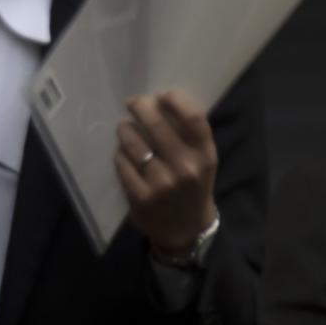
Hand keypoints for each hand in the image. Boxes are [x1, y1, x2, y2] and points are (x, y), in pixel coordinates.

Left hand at [114, 91, 218, 256]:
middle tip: (133, 102)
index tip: (161, 95)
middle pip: (157, 126)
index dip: (175, 100)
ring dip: (125, 129)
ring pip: (134, 143)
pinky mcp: (140, 197)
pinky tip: (123, 152)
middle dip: (141, 108)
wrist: (186, 229)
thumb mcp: (203, 161)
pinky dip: (120, 154)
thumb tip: (160, 102)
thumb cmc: (193, 186)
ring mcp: (161, 184)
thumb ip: (189, 136)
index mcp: (205, 155)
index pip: (193, 118)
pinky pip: (122, 164)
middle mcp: (186, 168)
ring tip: (124, 127)